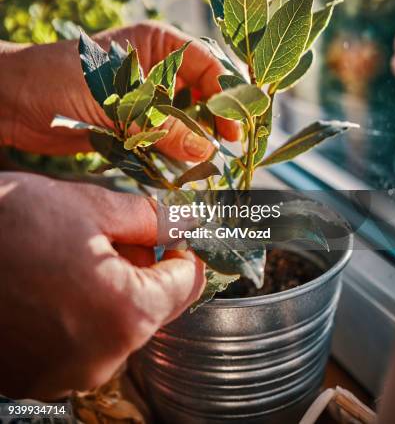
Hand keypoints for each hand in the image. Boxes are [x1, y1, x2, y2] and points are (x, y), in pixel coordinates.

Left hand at [0, 21, 238, 156]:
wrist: (13, 103)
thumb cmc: (58, 80)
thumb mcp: (115, 100)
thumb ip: (162, 126)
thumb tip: (207, 149)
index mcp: (157, 44)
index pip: (207, 66)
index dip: (225, 96)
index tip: (234, 129)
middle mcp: (156, 69)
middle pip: (201, 95)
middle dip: (214, 122)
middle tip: (227, 152)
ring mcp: (145, 98)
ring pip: (184, 120)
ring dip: (195, 142)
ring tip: (207, 166)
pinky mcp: (133, 124)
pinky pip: (164, 139)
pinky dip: (173, 154)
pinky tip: (182, 170)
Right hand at [0, 172, 204, 398]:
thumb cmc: (8, 226)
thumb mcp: (87, 205)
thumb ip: (147, 217)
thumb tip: (183, 221)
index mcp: (126, 313)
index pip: (186, 283)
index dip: (181, 252)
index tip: (167, 233)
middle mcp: (103, 358)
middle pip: (150, 307)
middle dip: (141, 268)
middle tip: (112, 234)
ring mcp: (65, 375)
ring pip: (114, 325)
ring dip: (108, 290)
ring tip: (72, 253)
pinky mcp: (34, 378)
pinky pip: (78, 343)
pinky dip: (77, 312)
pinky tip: (50, 281)